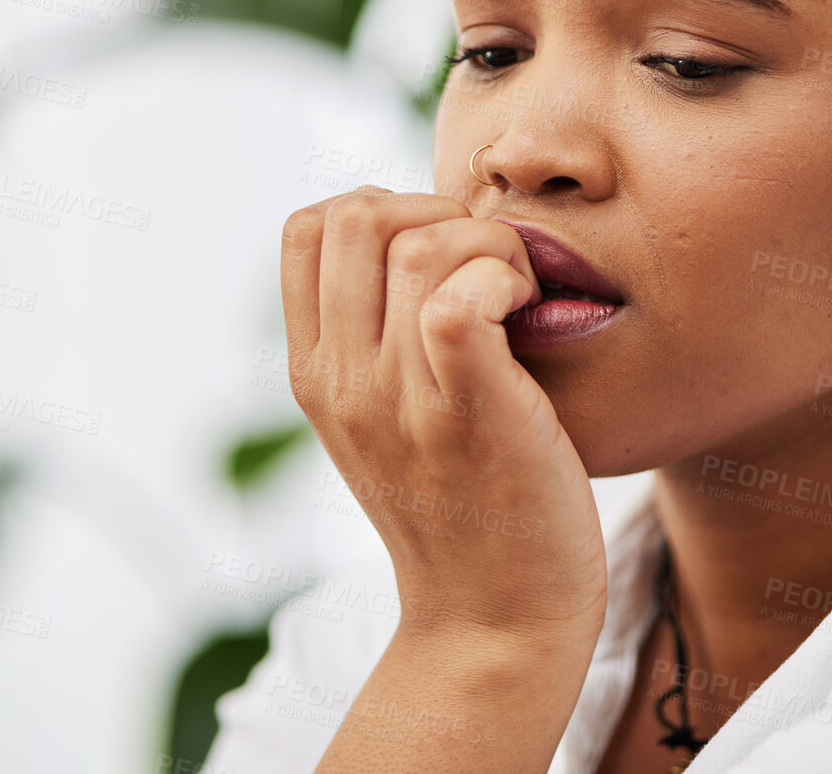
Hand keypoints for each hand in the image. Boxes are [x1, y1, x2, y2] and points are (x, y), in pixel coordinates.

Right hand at [280, 187, 608, 645]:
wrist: (495, 622)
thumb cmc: (465, 507)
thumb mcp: (386, 418)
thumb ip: (377, 338)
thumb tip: (418, 234)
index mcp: (314, 373)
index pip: (304, 227)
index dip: (379, 209)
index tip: (436, 255)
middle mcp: (341, 381)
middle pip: (353, 212)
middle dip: (432, 210)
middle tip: (483, 267)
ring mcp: (398, 399)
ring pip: (418, 243)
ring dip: (486, 244)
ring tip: (516, 296)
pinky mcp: (467, 413)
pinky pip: (458, 297)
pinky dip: (502, 279)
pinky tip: (527, 316)